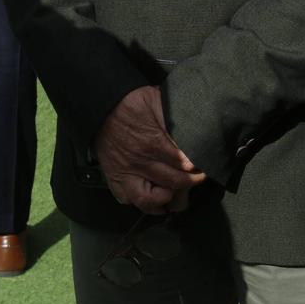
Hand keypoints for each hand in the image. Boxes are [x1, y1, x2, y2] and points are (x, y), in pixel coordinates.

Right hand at [95, 85, 203, 214]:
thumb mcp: (156, 100)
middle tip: (198, 178)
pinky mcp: (115, 179)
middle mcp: (139, 163)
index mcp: (152, 143)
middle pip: (173, 182)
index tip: (204, 166)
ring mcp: (125, 174)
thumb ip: (175, 115)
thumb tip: (195, 124)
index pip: (183, 163)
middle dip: (191, 182)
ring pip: (150, 200)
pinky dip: (144, 203)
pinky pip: (129, 200)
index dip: (197, 167)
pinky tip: (155, 198)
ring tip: (177, 191)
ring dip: (168, 198)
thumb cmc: (129, 103)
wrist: (100, 108)